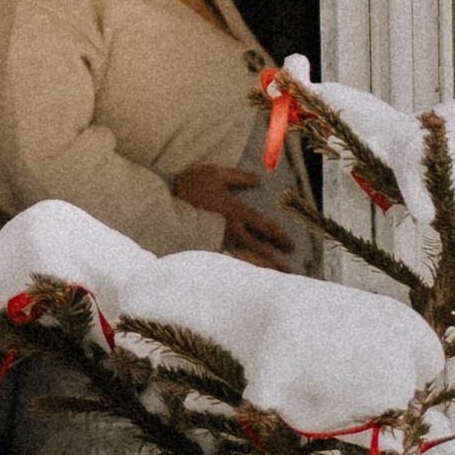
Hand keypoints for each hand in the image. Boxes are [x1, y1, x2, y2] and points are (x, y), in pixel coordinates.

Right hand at [170, 163, 295, 268]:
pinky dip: (239, 271)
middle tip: (289, 272)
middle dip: (275, 262)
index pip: (264, 227)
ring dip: (260, 270)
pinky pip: (228, 263)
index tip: (291, 247)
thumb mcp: (215, 173)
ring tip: (272, 280)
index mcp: (235, 211)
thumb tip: (258, 179)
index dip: (279, 237)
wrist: (163, 200)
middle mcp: (230, 230)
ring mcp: (217, 241)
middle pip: (259, 250)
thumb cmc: (190, 184)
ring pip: (244, 260)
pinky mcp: (205, 248)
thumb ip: (238, 177)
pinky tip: (244, 279)